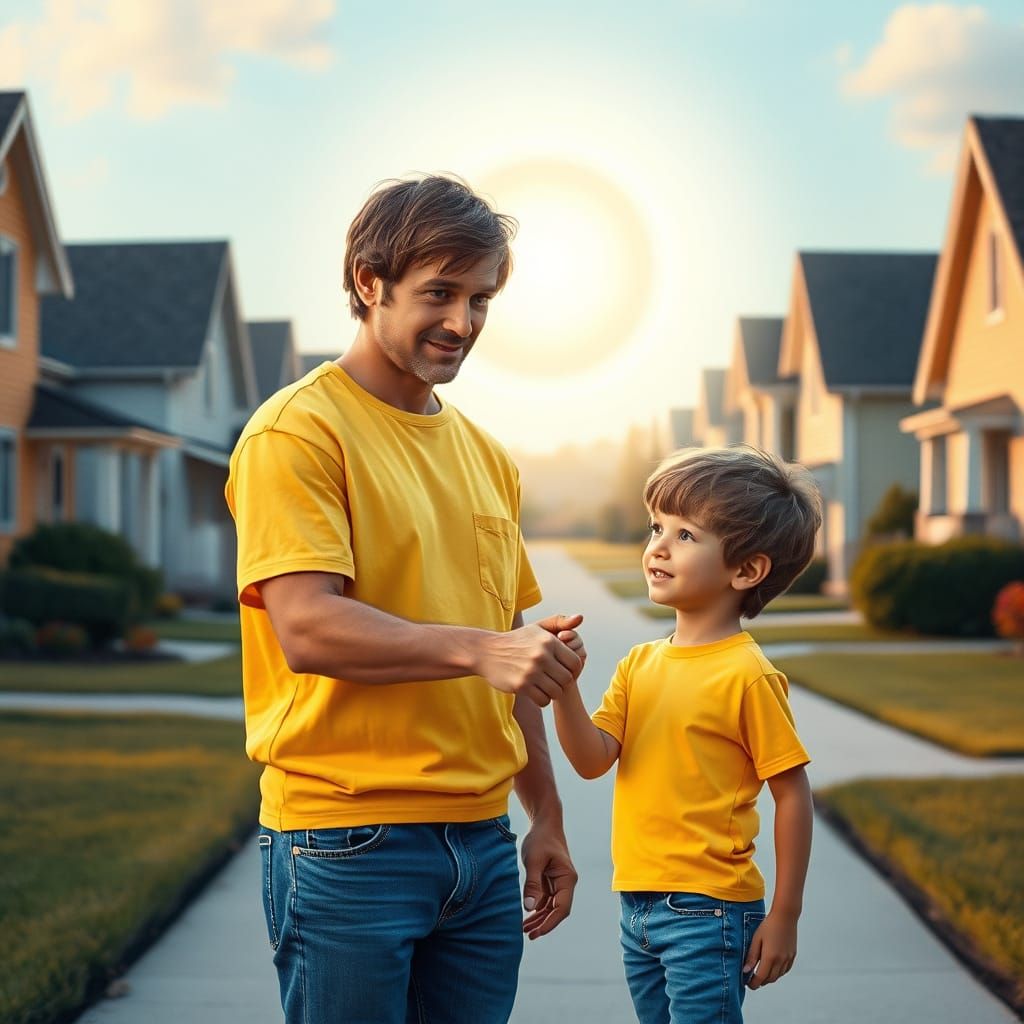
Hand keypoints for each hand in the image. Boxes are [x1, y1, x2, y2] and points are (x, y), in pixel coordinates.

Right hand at [475, 615, 583, 706]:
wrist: (487, 651)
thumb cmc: (517, 640)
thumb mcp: (538, 627)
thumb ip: (560, 622)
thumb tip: (580, 618)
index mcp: (549, 642)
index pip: (575, 662)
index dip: (571, 669)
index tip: (562, 669)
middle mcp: (541, 656)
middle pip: (567, 679)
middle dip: (561, 681)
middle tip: (552, 679)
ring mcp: (531, 672)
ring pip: (556, 692)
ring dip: (552, 691)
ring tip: (544, 685)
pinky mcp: (521, 686)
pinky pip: (543, 700)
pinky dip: (542, 699)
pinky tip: (536, 692)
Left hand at [519, 816, 577, 939]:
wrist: (544, 823)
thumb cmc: (541, 839)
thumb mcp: (534, 860)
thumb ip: (532, 884)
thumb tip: (530, 908)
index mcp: (567, 879)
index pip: (562, 908)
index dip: (550, 923)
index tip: (537, 933)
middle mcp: (565, 883)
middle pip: (557, 911)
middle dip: (544, 924)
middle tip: (528, 935)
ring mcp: (558, 883)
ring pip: (551, 907)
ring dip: (539, 919)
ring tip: (524, 930)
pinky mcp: (550, 881)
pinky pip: (545, 900)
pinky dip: (537, 909)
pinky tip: (526, 917)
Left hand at [743, 911, 797, 989]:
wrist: (785, 916)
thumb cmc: (769, 925)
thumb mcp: (756, 939)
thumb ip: (752, 956)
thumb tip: (746, 971)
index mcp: (770, 957)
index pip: (761, 977)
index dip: (754, 983)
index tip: (748, 984)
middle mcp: (780, 961)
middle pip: (770, 979)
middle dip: (761, 982)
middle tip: (752, 979)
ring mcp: (788, 959)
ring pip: (778, 976)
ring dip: (769, 978)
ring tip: (761, 973)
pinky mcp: (792, 956)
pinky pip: (785, 970)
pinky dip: (778, 972)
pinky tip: (773, 967)